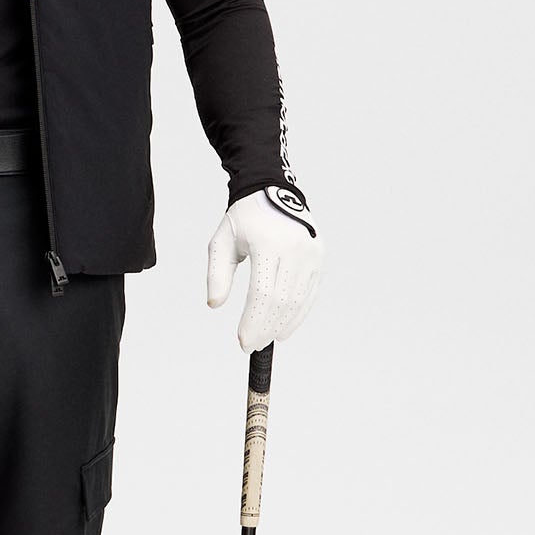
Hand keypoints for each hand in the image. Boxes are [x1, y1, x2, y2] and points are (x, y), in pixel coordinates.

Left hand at [206, 187, 322, 350]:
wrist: (272, 190)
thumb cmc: (244, 218)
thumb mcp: (222, 242)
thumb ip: (217, 274)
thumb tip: (214, 304)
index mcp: (269, 243)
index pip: (262, 292)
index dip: (252, 321)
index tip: (242, 340)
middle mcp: (295, 248)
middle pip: (282, 301)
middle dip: (265, 328)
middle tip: (250, 345)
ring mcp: (311, 254)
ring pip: (298, 301)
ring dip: (281, 325)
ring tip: (264, 339)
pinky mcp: (319, 258)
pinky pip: (310, 294)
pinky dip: (297, 315)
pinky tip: (283, 329)